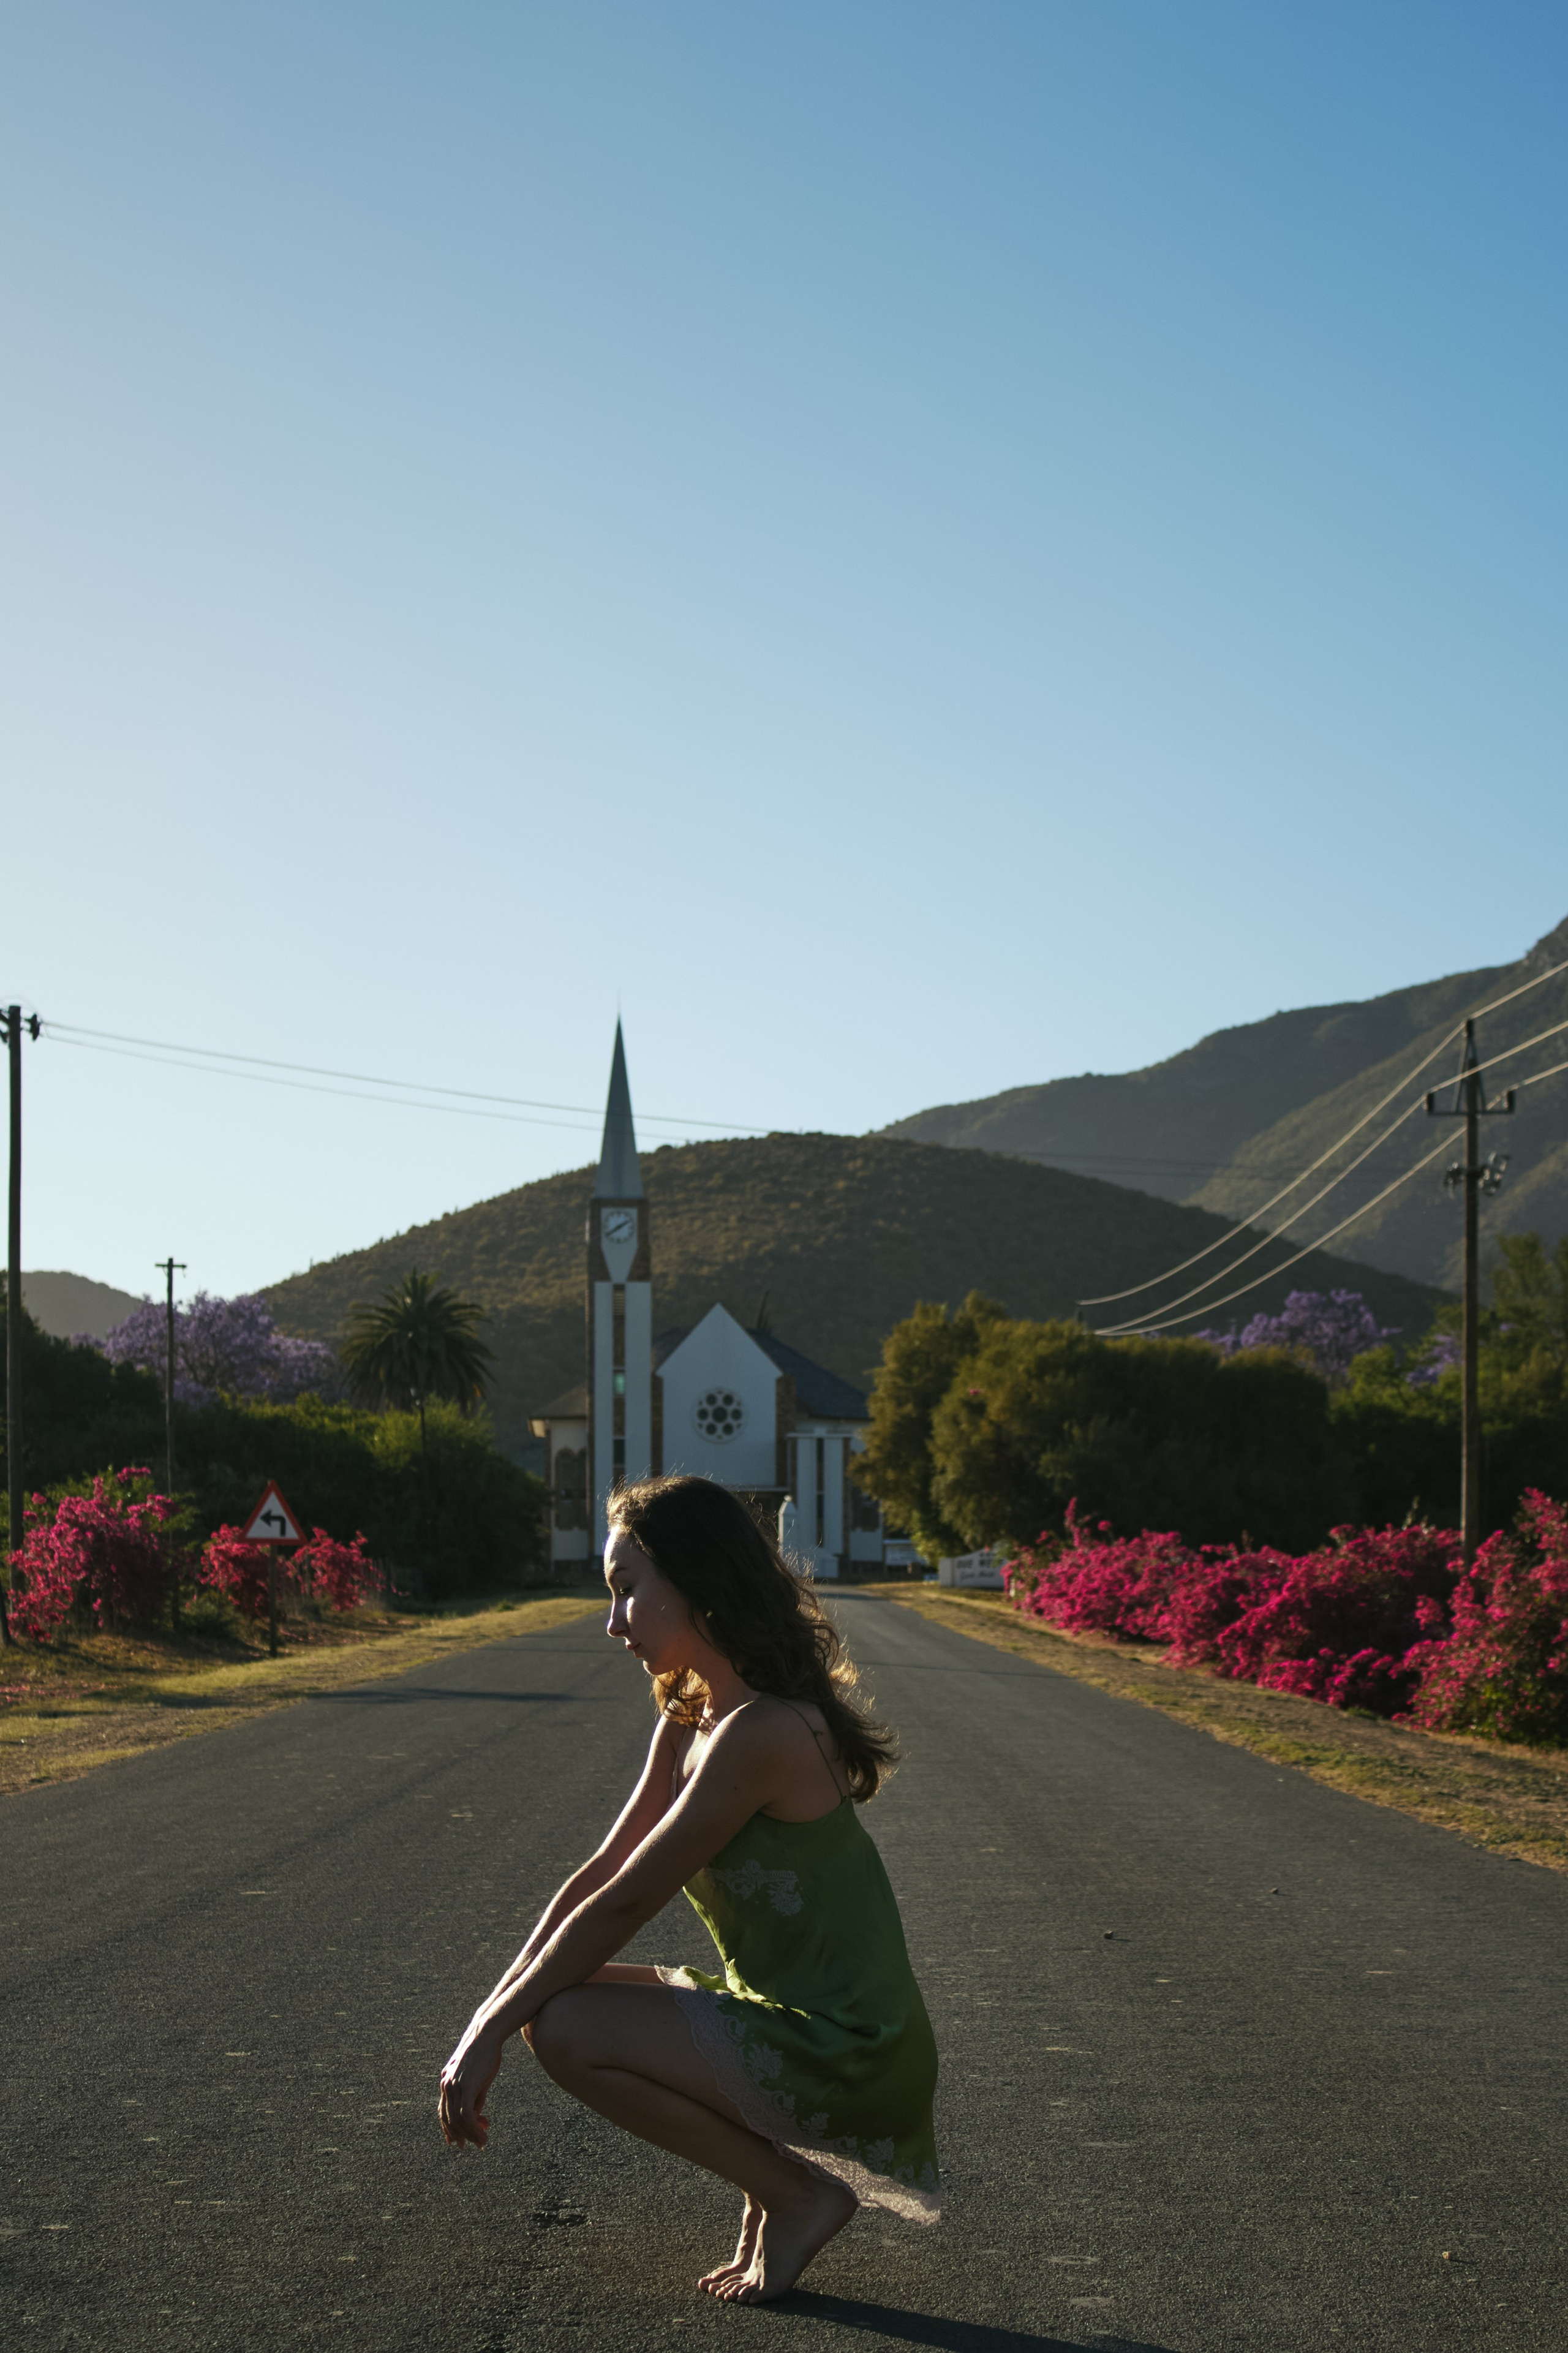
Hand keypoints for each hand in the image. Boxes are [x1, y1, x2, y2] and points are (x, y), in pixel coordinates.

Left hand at [438, 2019, 505, 2149]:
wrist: (486, 2035)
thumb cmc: (485, 2053)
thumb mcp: (477, 2077)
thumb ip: (474, 2096)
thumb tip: (476, 2116)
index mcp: (446, 2082)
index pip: (443, 2111)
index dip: (449, 2129)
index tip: (456, 2142)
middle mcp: (446, 2085)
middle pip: (449, 2119)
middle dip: (461, 2136)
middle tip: (476, 2145)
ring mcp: (454, 2086)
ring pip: (458, 2121)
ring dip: (471, 2134)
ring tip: (484, 2141)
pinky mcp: (465, 2087)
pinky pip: (466, 2115)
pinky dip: (474, 2127)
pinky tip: (483, 2132)